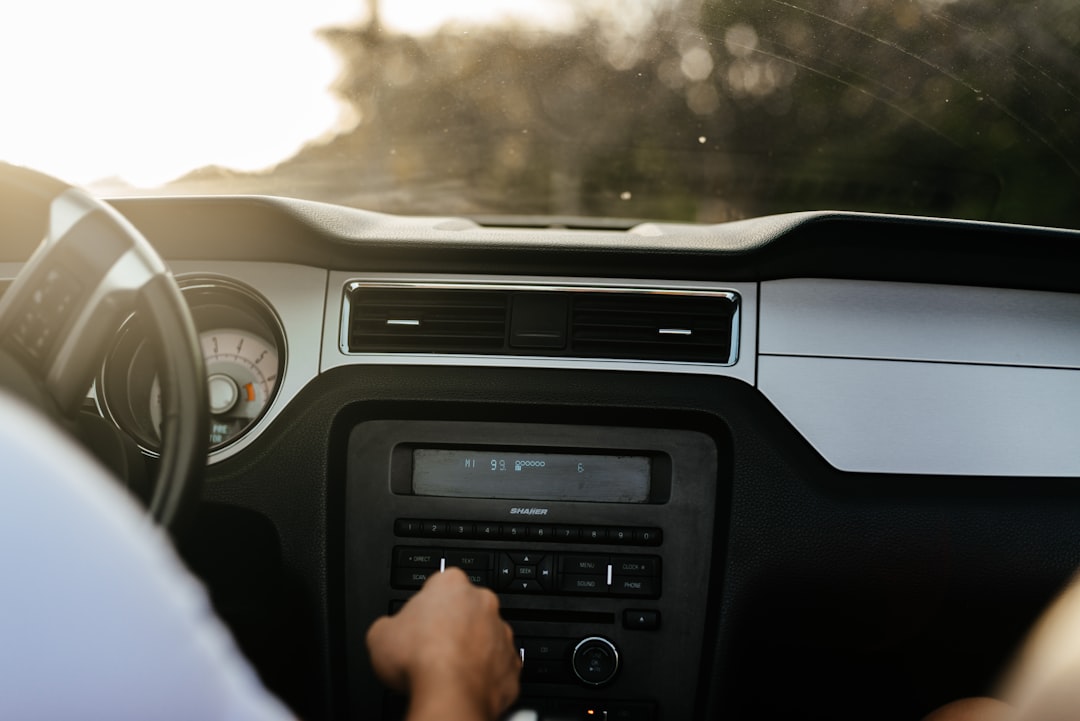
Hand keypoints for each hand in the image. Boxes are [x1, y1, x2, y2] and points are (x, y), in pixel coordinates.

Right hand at [366, 568, 521, 720]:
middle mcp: (483, 603)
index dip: (426, 604)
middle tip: (431, 646)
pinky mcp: (512, 664)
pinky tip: (465, 683)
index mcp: (451, 584)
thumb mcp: (379, 635)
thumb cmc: (419, 659)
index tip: (418, 621)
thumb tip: (387, 632)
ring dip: (471, 648)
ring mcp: (502, 633)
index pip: (439, 584)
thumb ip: (387, 625)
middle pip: (467, 608)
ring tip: (447, 668)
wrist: (450, 694)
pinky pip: (498, 667)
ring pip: (486, 637)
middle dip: (452, 624)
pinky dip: (485, 674)